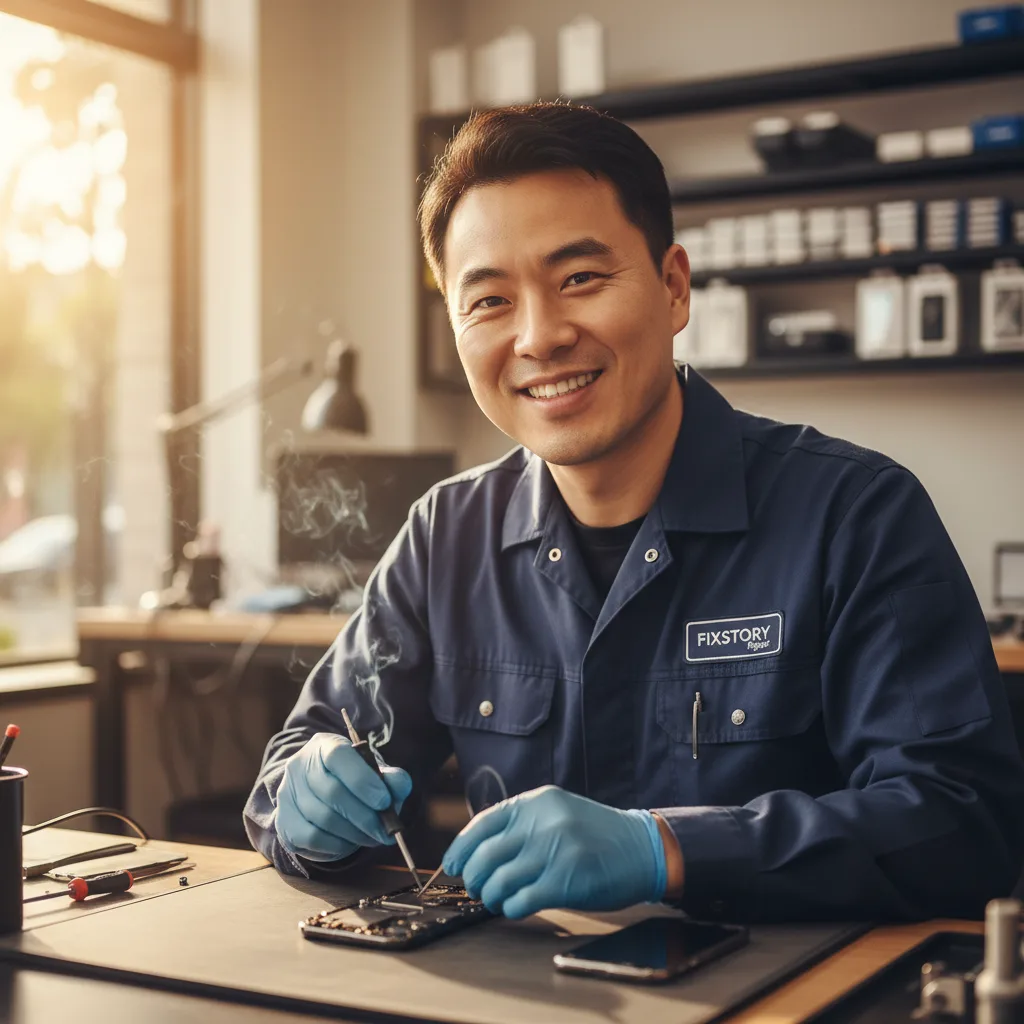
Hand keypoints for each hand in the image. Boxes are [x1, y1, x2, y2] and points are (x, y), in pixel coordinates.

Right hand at [275, 732, 411, 861]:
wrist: (323, 795)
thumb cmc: (355, 782)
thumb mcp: (376, 774)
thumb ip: (392, 778)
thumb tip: (399, 786)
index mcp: (324, 745)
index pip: (338, 756)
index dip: (362, 780)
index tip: (384, 801)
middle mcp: (300, 765)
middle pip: (332, 792)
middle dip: (365, 816)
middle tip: (385, 831)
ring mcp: (288, 793)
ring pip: (323, 818)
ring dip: (354, 833)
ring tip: (372, 837)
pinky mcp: (283, 820)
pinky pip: (312, 838)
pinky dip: (337, 844)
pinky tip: (351, 841)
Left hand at [442, 785, 666, 918]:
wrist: (642, 849)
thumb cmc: (597, 835)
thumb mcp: (558, 812)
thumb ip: (523, 824)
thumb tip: (480, 850)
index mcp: (536, 802)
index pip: (482, 824)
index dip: (461, 848)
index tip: (452, 865)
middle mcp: (541, 823)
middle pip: (484, 855)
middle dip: (474, 877)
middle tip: (477, 888)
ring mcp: (553, 851)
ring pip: (498, 880)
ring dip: (491, 896)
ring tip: (497, 900)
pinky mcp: (563, 881)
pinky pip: (520, 900)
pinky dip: (511, 908)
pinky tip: (517, 907)